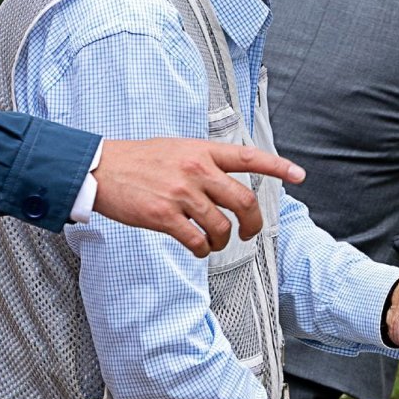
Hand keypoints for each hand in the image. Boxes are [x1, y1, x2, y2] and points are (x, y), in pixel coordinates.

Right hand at [90, 138, 304, 255]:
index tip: (299, 175)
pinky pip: (196, 241)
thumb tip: (224, 178)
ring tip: (212, 243)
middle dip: (253, 222)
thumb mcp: (175, 148)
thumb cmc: (136, 160)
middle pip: (244, 201)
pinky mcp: (164, 216)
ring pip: (221, 227)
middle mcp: (196, 170)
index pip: (248, 157)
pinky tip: (196, 247)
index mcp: (201, 151)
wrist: (98, 169)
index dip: (278, 167)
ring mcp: (181, 194)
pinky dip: (201, 250)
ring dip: (222, 241)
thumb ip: (202, 161)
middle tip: (248, 232)